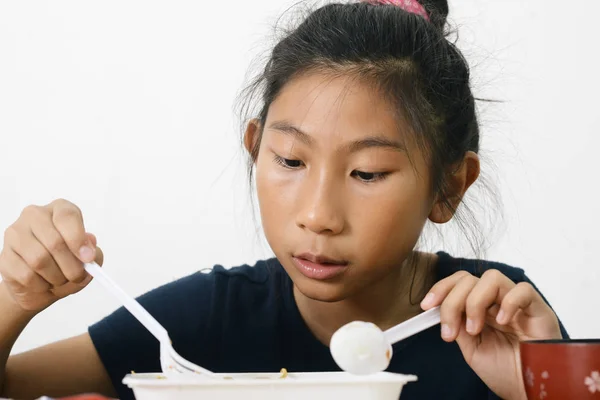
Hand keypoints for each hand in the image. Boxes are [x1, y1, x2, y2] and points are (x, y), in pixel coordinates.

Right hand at [0, 199, 103, 312]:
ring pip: (39, 260)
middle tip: (77, 276)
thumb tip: (88, 249)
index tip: (87, 258)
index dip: (78, 239)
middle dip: (71, 266)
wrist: (41, 286)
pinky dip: (42, 285)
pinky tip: (44, 283)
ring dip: (57, 277)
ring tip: (61, 280)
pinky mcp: (5, 257)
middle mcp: (35, 216)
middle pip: (55, 242)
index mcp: (59, 209)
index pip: (67, 216)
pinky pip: (26, 275)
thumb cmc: (67, 265)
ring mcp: (15, 235)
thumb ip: (94, 253)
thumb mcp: (88, 259)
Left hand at [420, 269, 561, 399]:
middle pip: (468, 279)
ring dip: (475, 301)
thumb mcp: (471, 349)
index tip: (426, 306)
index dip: (440, 289)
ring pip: (491, 278)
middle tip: (452, 330)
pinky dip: (508, 302)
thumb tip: (440, 310)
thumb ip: (457, 326)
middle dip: (453, 301)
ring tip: (476, 329)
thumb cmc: (506, 372)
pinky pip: (523, 289)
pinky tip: (502, 321)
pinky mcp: (538, 309)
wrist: (530, 391)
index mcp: (480, 308)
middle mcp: (497, 301)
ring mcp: (517, 303)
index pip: (458, 283)